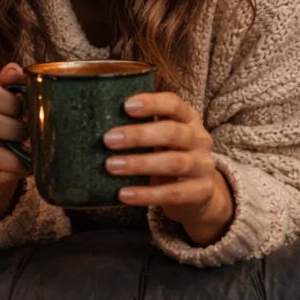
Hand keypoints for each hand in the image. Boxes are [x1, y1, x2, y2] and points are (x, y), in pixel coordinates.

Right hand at [0, 62, 28, 229]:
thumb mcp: (3, 105)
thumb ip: (9, 87)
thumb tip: (15, 70)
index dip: (13, 103)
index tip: (26, 111)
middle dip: (16, 131)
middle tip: (30, 136)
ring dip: (16, 158)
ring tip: (30, 158)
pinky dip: (9, 174)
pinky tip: (20, 170)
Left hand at [105, 93, 233, 246]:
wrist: (199, 195)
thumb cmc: (169, 158)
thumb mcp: (162, 139)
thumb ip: (142, 128)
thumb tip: (96, 121)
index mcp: (189, 119)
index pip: (174, 104)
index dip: (151, 103)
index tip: (126, 106)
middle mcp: (200, 139)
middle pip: (172, 132)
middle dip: (138, 135)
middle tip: (108, 139)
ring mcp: (203, 166)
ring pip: (173, 162)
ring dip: (139, 164)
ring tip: (111, 166)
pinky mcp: (202, 192)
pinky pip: (173, 193)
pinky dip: (146, 194)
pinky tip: (124, 194)